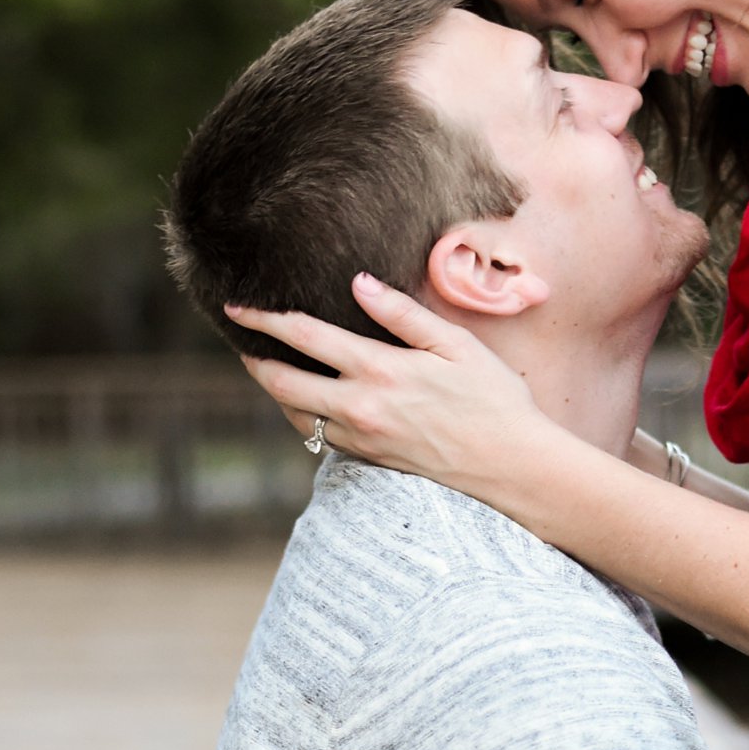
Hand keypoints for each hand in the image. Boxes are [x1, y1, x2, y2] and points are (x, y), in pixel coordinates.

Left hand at [227, 273, 551, 497]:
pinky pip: (319, 436)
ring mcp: (362, 439)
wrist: (511, 465)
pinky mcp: (369, 459)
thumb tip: (359, 284)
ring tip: (271, 367)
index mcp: (380, 370)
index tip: (237, 308)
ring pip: (295, 416)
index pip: (304, 337)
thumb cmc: (493, 399)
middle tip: (241, 342)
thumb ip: (402, 314)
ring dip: (276, 391)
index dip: (264, 320)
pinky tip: (310, 399)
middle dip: (254, 361)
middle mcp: (361, 408)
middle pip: (281, 384)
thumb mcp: (455, 345)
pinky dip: (304, 415)